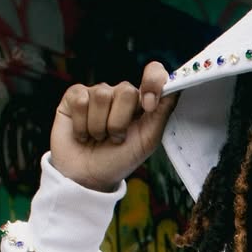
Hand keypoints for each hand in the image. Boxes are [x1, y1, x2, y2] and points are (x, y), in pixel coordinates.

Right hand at [49, 62, 178, 191]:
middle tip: (114, 138)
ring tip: (98, 138)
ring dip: (99, 126)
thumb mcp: (147, 141)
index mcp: (142, 102)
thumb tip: (177, 87)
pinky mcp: (74, 96)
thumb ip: (162, 113)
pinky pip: (80, 100)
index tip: (148, 106)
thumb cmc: (119, 160)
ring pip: (101, 96)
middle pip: (126, 90)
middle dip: (119, 122)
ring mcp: (97, 93)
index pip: (154, 74)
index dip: (153, 83)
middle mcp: (120, 94)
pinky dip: (81, 124)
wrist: (88, 177)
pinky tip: (82, 133)